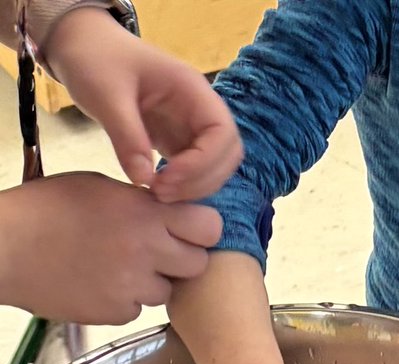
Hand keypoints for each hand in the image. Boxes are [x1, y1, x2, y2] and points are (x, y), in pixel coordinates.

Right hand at [0, 172, 220, 323]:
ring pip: (168, 290)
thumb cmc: (46, 209)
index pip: (209, 226)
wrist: (3, 248)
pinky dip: (125, 300)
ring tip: (117, 268)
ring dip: (151, 282)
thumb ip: (142, 203)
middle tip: (157, 254)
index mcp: (145, 212)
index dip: (201, 231)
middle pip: (198, 264)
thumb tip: (172, 213)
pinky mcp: (117, 311)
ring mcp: (134, 284)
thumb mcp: (99, 188)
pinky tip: (99, 284)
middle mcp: (147, 249)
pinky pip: (138, 308)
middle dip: (181, 260)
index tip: (188, 231)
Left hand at [44, 7, 242, 202]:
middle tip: (162, 192)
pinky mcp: (177, 139)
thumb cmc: (95, 59)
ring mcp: (191, 125)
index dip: (204, 161)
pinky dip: (183, 184)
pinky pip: (194, 168)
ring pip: (215, 165)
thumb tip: (144, 180)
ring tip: (157, 193)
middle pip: (226, 154)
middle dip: (202, 179)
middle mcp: (200, 109)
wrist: (81, 45)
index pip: (222, 132)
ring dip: (195, 186)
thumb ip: (126, 137)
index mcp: (192, 90)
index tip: (169, 177)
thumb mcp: (105, 95)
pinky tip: (157, 188)